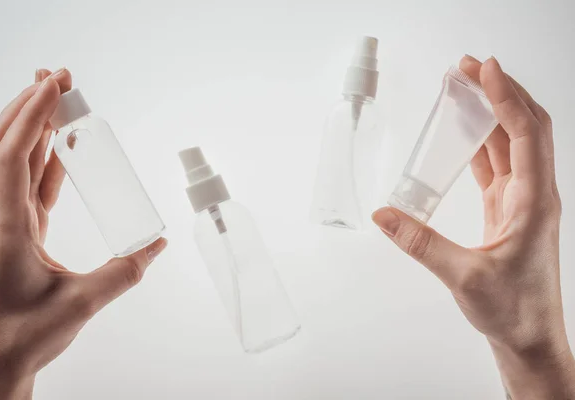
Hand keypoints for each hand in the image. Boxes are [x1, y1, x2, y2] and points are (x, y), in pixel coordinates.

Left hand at [0, 69, 166, 398]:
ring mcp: (2, 222)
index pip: (11, 155)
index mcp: (4, 227)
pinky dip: (43, 157)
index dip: (33, 115)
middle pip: (4, 144)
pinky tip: (61, 147)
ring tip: (59, 100)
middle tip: (57, 78)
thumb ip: (124, 273)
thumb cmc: (20, 337)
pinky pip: (26, 182)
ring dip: (33, 126)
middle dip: (30, 105)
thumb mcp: (80, 304)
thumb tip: (156, 246)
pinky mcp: (14, 230)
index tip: (55, 85)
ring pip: (12, 159)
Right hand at [373, 56, 574, 398]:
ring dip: (492, 112)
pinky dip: (483, 141)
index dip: (506, 97)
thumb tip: (384, 215)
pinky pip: (498, 164)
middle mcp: (534, 193)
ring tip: (465, 88)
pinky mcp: (508, 209)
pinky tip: (465, 131)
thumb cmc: (513, 310)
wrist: (529, 335)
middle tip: (470, 68)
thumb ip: (420, 244)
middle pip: (525, 126)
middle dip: (500, 91)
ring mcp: (522, 199)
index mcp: (534, 202)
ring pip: (512, 142)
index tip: (484, 70)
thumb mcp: (464, 276)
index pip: (526, 134)